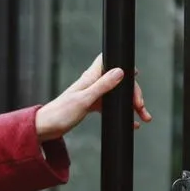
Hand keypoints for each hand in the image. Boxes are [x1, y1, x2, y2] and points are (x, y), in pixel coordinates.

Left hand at [35, 54, 151, 141]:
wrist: (46, 128)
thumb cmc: (61, 113)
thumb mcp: (84, 100)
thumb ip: (102, 85)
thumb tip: (120, 71)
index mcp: (90, 77)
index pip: (110, 62)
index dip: (124, 64)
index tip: (137, 74)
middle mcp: (92, 83)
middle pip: (119, 81)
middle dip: (133, 93)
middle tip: (141, 108)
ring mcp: (93, 94)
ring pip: (117, 95)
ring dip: (131, 105)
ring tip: (143, 118)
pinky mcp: (92, 105)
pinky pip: (111, 107)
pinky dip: (122, 113)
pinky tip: (132, 123)